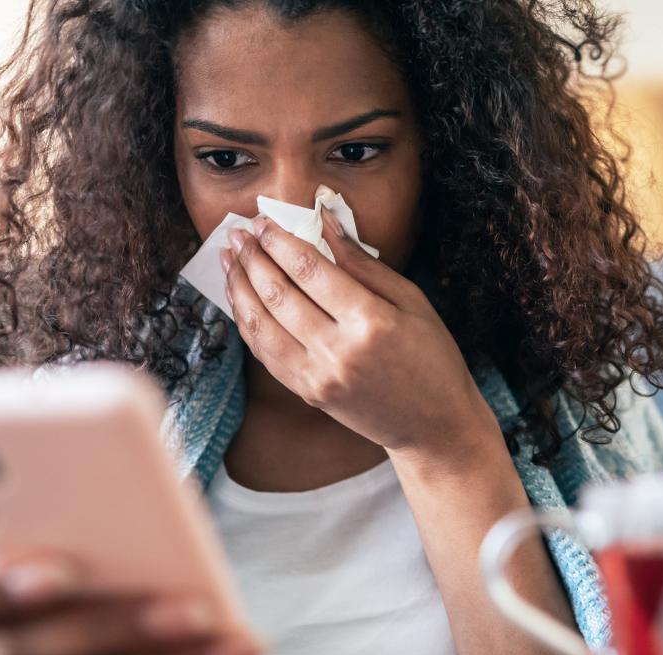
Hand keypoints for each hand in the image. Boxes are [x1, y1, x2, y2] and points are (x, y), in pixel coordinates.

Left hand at [221, 207, 494, 457]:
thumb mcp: (412, 302)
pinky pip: (265, 354)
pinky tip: (240, 299)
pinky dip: (247, 323)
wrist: (432, 425)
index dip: (281, 241)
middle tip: (239, 233)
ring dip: (240, 288)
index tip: (264, 221)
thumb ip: (365, 264)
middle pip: (279, 294)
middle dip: (253, 258)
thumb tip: (327, 223)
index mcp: (370, 322)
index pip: (310, 271)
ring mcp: (318, 377)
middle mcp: (338, 351)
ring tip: (230, 259)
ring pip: (261, 325)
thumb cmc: (432, 358)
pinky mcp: (308, 394)